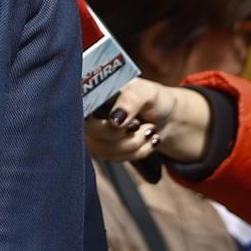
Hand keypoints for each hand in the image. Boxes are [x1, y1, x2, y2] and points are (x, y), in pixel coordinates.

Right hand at [84, 79, 209, 165]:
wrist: (166, 116)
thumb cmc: (153, 99)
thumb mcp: (146, 92)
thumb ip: (130, 100)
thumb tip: (114, 121)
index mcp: (95, 93)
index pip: (84, 110)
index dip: (106, 123)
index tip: (133, 123)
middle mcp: (91, 113)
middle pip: (93, 133)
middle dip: (125, 135)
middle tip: (142, 125)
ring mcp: (96, 132)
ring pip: (105, 150)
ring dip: (135, 143)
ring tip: (150, 129)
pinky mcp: (105, 148)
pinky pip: (116, 158)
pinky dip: (138, 152)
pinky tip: (148, 140)